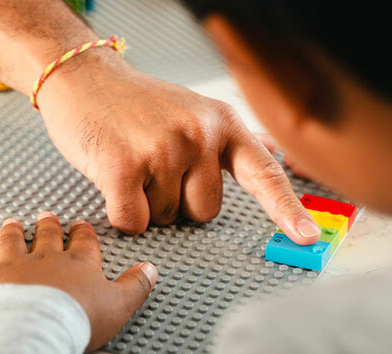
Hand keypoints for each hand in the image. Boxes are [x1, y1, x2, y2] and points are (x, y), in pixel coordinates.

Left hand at [0, 211, 156, 351]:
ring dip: (13, 232)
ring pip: (12, 242)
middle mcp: (44, 259)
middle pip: (47, 236)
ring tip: (13, 223)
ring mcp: (11, 267)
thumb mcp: (119, 305)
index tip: (80, 226)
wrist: (34, 329)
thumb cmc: (76, 319)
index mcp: (77, 264)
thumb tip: (151, 271)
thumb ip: (135, 286)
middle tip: (46, 215)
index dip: (82, 233)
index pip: (83, 242)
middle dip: (48, 225)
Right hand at [34, 49, 320, 243]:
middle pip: (205, 212)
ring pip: (167, 219)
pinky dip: (122, 214)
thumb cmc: (140, 104)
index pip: (264, 174)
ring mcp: (163, 149)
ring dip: (148, 203)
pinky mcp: (123, 166)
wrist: (84, 77)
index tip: (307, 238)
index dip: (287, 210)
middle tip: (156, 166)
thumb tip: (272, 160)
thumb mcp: (196, 112)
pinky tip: (114, 178)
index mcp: (224, 124)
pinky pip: (134, 222)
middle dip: (179, 201)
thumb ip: (229, 143)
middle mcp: (200, 135)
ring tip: (135, 163)